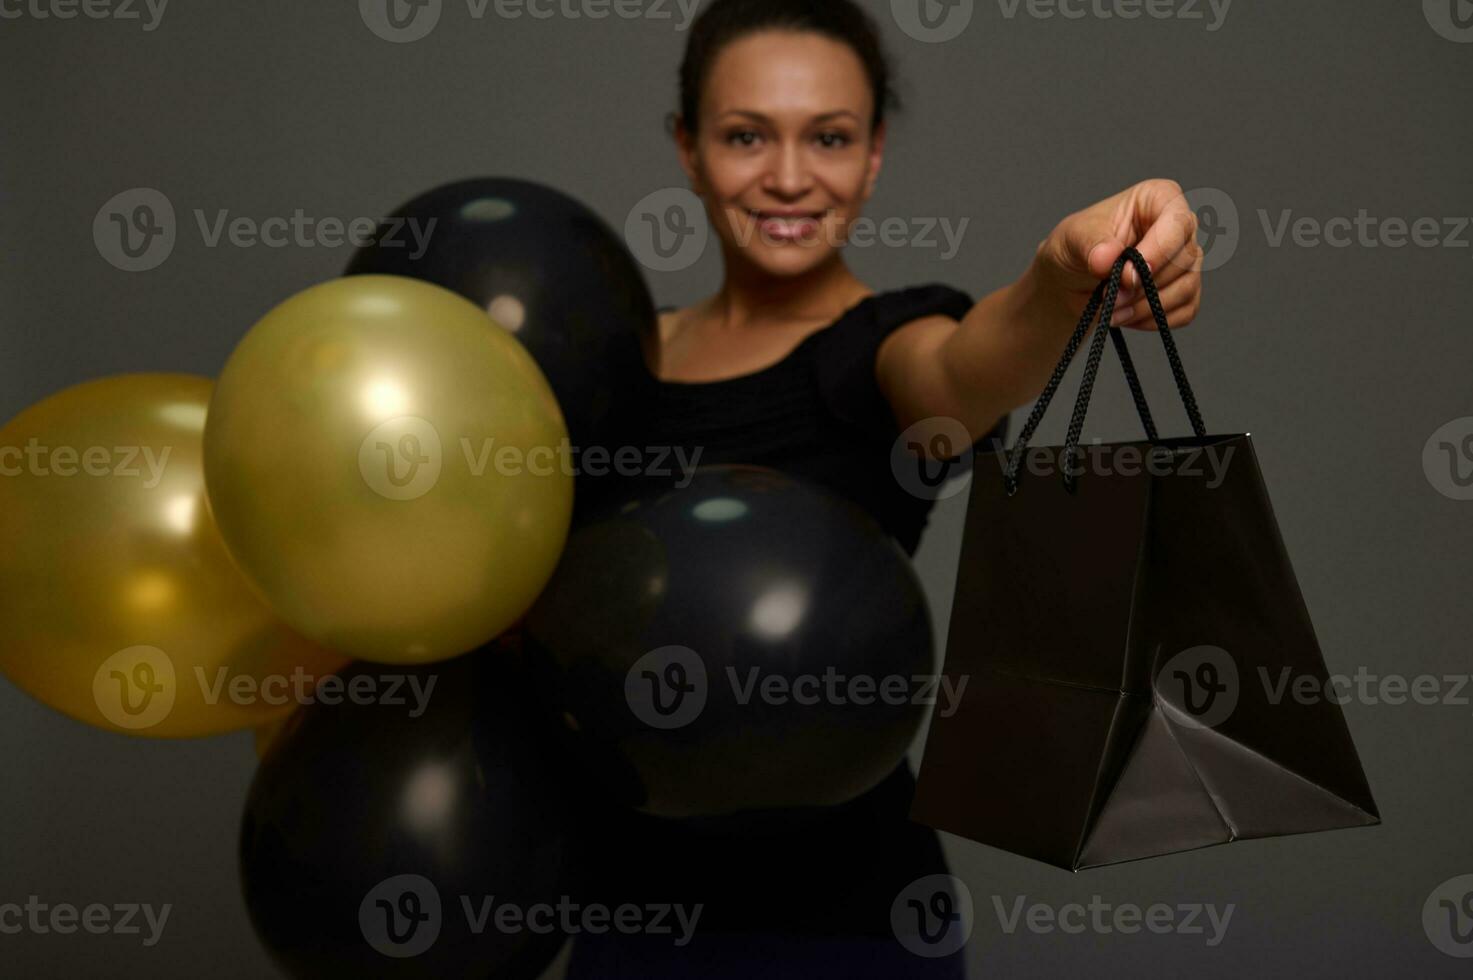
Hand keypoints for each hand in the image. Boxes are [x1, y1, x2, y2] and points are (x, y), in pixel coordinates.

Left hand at [1033, 178, 1203, 329]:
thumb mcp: (1073, 238)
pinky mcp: (1185, 290)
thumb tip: (1108, 258)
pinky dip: (1154, 321)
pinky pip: (1184, 311)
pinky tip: (1127, 315)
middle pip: (1183, 260)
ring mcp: (1186, 260)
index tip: (1129, 276)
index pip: (1177, 222)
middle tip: (1109, 298)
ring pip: (1186, 288)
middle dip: (1142, 287)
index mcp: (1159, 198)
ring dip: (1146, 308)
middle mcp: (1180, 227)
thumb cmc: (1075, 246)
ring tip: (1112, 311)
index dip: (1157, 252)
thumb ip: (1092, 245)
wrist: (1071, 279)